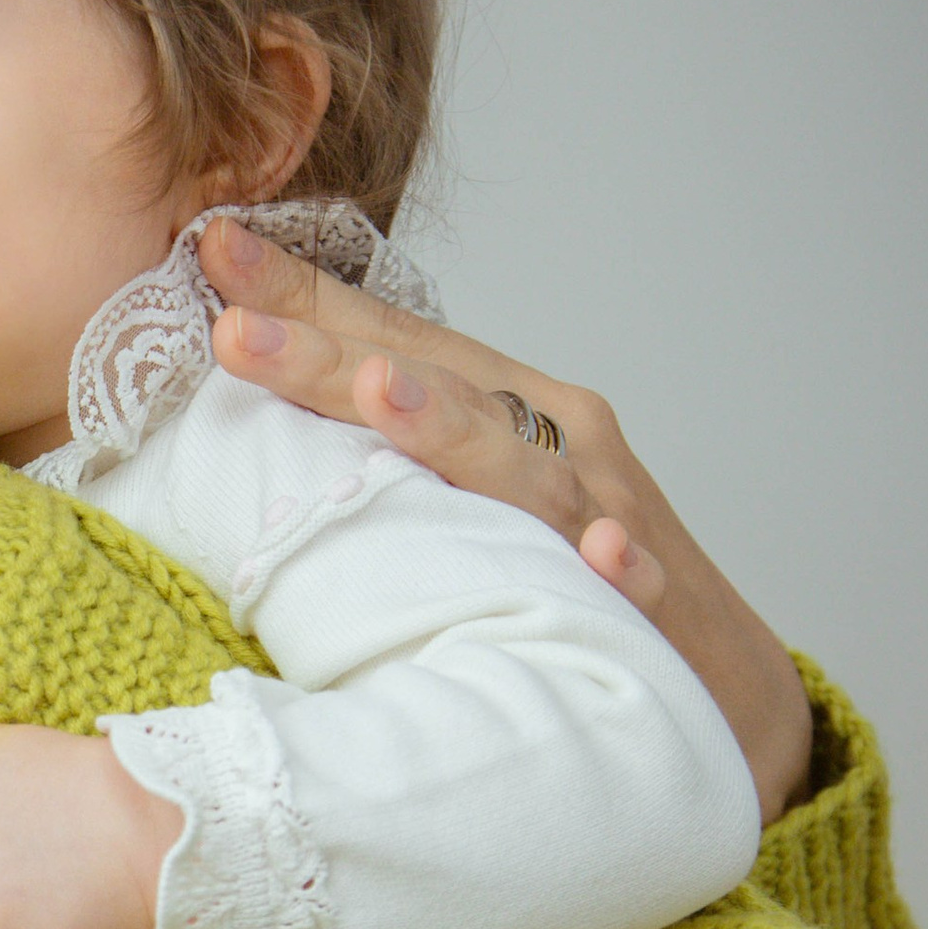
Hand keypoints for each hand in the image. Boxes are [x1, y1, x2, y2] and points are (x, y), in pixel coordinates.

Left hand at [199, 219, 812, 821]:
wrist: (715, 680)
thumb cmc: (567, 574)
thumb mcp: (464, 501)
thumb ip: (377, 460)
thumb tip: (252, 438)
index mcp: (496, 407)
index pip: (388, 339)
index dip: (304, 296)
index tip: (212, 249)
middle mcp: (550, 438)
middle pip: (433, 385)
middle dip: (331, 353)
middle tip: (233, 329)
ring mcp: (604, 513)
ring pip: (524, 468)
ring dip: (454, 429)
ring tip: (380, 394)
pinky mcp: (653, 603)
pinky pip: (637, 579)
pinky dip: (620, 560)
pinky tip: (603, 552)